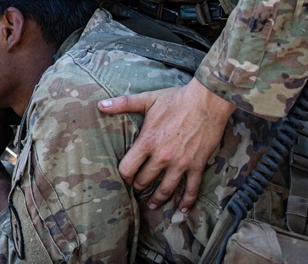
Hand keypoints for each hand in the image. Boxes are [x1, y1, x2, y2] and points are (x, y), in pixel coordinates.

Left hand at [97, 79, 235, 210]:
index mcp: (147, 142)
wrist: (207, 102)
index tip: (123, 178)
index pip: (128, 168)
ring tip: (152, 205)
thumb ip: (122, 104)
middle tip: (136, 191)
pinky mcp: (197, 165)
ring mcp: (180, 163)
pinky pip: (192, 189)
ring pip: (166, 189)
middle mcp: (162, 156)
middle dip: (138, 187)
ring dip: (158, 199)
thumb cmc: (176, 99)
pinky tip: (182, 209)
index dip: (123, 175)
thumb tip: (100, 105)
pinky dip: (187, 201)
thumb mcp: (147, 99)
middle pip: (144, 180)